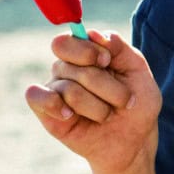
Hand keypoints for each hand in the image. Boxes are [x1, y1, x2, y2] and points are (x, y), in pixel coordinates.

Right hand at [25, 30, 160, 173]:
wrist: (134, 140)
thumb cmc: (137, 104)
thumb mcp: (138, 72)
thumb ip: (119, 49)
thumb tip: (93, 33)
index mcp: (86, 55)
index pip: (69, 39)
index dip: (87, 49)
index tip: (107, 61)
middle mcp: (67, 69)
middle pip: (72, 65)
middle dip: (105, 85)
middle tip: (123, 99)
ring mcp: (55, 90)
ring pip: (68, 88)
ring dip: (98, 106)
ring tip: (108, 115)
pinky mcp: (46, 112)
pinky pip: (35, 96)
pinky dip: (54, 105)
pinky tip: (70, 115)